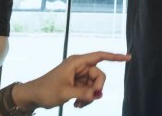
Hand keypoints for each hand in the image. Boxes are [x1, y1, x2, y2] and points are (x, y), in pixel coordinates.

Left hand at [11, 51, 129, 109]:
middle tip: (88, 100)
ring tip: (78, 105)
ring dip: (90, 97)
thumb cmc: (46, 90)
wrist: (33, 96)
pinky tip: (77, 105)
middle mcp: (80, 66)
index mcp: (77, 62)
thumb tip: (98, 94)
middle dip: (96, 89)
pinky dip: (86, 98)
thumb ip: (83, 93)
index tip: (128, 58)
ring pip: (95, 85)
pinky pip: (89, 90)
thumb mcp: (65, 93)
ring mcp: (79, 75)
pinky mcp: (77, 83)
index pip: (100, 56)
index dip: (115, 57)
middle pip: (99, 75)